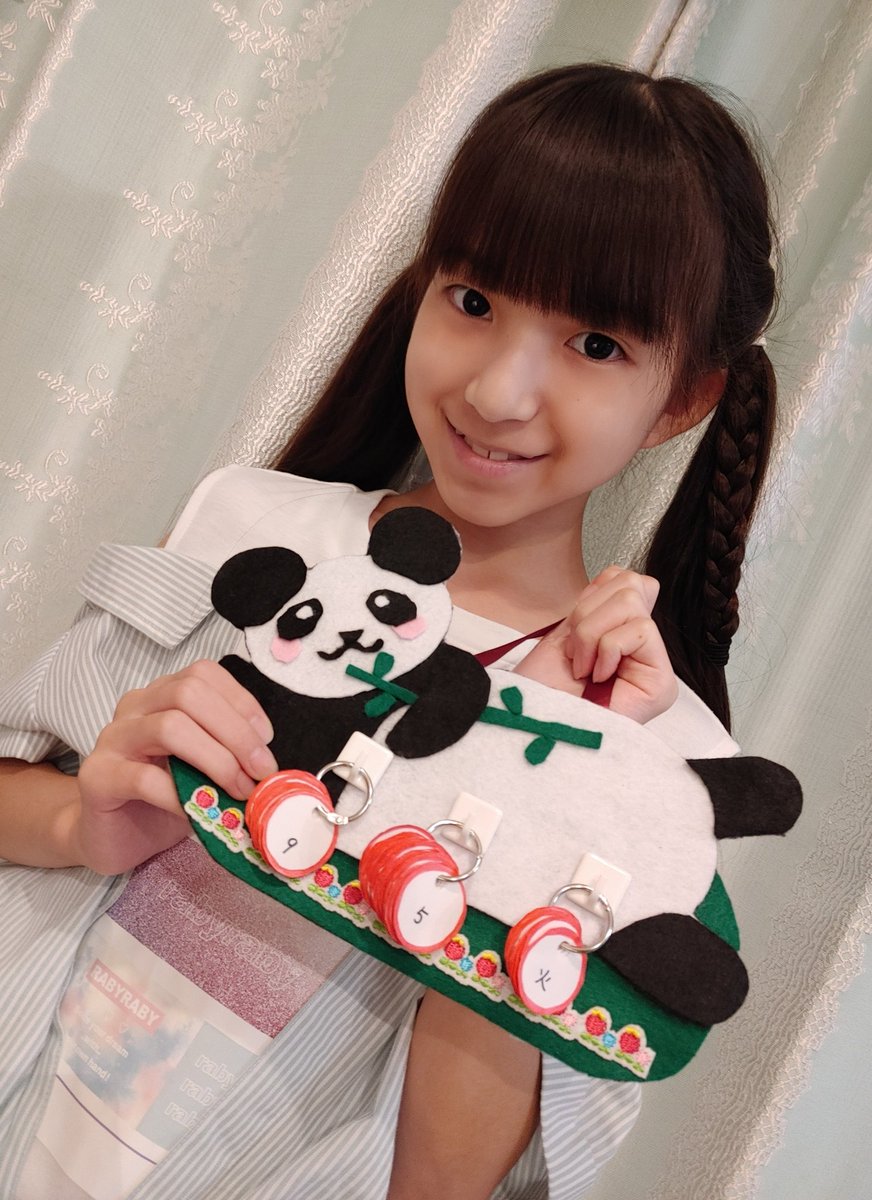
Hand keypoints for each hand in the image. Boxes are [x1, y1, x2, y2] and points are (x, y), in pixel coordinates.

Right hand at [74, 660, 276, 873]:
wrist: (112, 835)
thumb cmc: (164, 798)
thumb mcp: (201, 767)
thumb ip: (227, 751)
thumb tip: (268, 761)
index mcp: (161, 695)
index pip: (203, 675)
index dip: (241, 703)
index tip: (267, 739)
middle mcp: (135, 707)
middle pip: (189, 694)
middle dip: (235, 732)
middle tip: (262, 771)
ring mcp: (113, 739)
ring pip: (169, 727)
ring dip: (216, 760)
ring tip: (239, 791)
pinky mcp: (97, 777)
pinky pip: (145, 778)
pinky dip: (180, 795)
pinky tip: (198, 813)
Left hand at [513, 566, 677, 723]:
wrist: (532, 723)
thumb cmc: (541, 688)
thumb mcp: (567, 631)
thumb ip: (600, 603)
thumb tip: (629, 575)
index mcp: (622, 634)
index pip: (626, 580)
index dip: (593, 596)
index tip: (571, 632)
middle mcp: (643, 650)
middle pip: (632, 585)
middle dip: (588, 616)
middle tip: (574, 654)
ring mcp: (655, 667)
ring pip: (634, 604)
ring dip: (592, 634)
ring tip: (582, 667)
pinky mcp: (662, 684)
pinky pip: (641, 629)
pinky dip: (607, 648)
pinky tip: (596, 678)